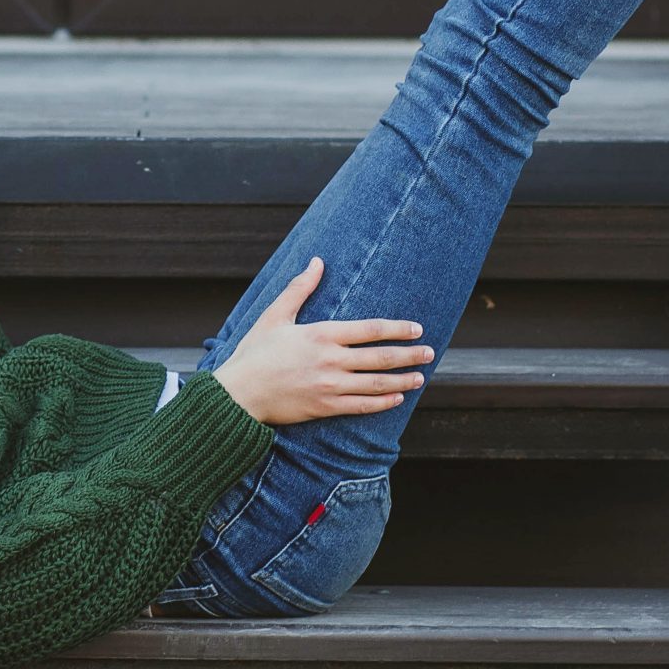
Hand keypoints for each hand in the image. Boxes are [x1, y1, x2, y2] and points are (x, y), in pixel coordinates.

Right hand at [210, 257, 433, 426]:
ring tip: (420, 377)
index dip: (398, 329)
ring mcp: (330, 386)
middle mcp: (331, 360)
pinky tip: (397, 398)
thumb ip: (299, 288)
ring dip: (402, 379)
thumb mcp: (275, 315)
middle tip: (429, 353)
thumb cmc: (255, 352)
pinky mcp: (325, 407)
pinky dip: (383, 402)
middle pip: (381, 357)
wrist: (239, 393)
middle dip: (409, 355)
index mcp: (321, 334)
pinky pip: (362, 406)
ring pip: (376, 384)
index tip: (417, 329)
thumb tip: (317, 262)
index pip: (371, 330)